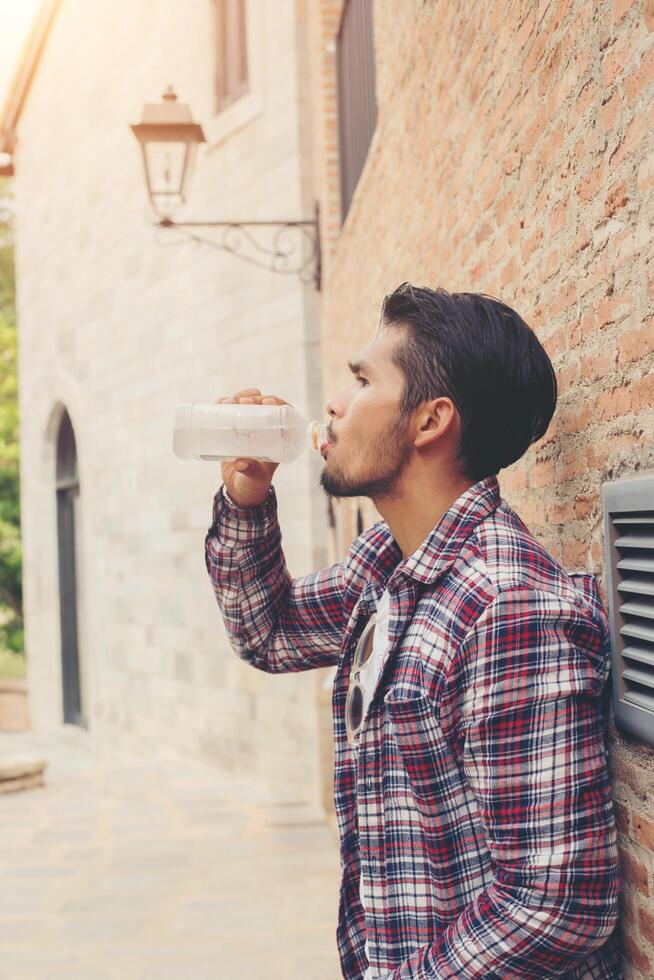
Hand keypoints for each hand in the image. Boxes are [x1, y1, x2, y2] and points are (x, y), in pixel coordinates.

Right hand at [214, 388, 290, 507]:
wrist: (239, 490)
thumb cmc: (254, 485)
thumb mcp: (255, 478)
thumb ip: (251, 471)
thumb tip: (242, 463)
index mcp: (279, 439)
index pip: (283, 413)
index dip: (277, 403)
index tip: (265, 402)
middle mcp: (266, 430)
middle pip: (263, 405)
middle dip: (254, 397)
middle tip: (243, 401)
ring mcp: (250, 428)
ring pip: (247, 405)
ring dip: (239, 397)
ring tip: (229, 401)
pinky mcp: (234, 430)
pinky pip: (231, 412)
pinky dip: (225, 405)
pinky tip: (220, 403)